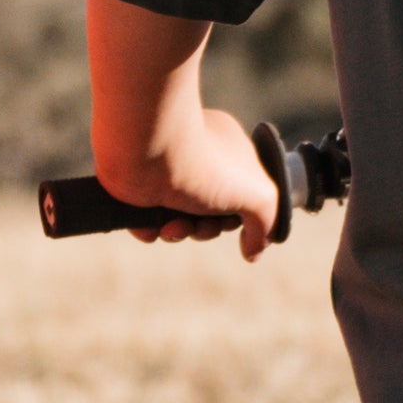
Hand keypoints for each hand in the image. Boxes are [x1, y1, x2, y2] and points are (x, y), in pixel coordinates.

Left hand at [121, 102, 280, 259]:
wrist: (145, 155)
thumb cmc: (206, 166)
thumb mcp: (258, 195)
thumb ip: (266, 223)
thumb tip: (254, 252)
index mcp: (230, 150)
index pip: (242, 190)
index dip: (240, 215)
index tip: (234, 221)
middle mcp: (198, 158)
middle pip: (210, 209)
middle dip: (207, 228)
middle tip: (202, 226)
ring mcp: (165, 172)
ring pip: (178, 216)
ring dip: (180, 232)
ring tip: (173, 228)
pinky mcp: (136, 187)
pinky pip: (146, 218)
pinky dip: (151, 229)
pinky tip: (153, 229)